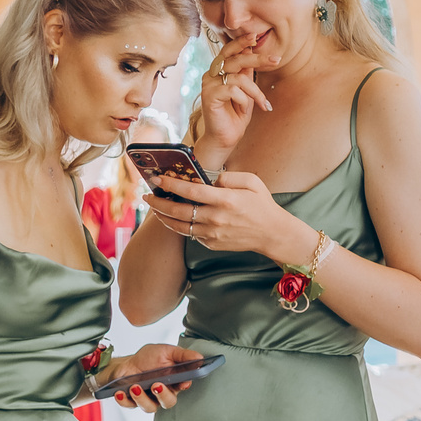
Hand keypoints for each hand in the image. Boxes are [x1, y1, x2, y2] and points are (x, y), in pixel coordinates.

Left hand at [104, 342, 199, 411]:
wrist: (127, 364)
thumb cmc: (148, 359)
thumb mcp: (167, 352)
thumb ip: (183, 355)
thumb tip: (200, 357)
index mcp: (174, 381)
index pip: (182, 386)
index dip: (183, 386)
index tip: (182, 382)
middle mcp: (162, 393)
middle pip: (168, 402)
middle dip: (163, 395)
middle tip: (156, 385)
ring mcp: (148, 399)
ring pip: (150, 407)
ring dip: (142, 398)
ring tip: (135, 387)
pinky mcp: (132, 402)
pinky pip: (130, 405)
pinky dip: (124, 400)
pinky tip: (120, 393)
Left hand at [143, 169, 294, 258]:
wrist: (273, 233)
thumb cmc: (263, 204)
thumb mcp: (252, 182)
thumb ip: (228, 177)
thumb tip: (208, 179)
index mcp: (225, 200)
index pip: (190, 191)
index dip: (171, 185)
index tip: (157, 179)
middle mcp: (216, 218)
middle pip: (178, 211)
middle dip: (158, 203)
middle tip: (147, 196)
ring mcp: (213, 234)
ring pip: (180, 226)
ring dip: (164, 217)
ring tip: (155, 208)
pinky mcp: (212, 244)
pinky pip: (191, 234)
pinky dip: (181, 226)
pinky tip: (175, 219)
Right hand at [191, 28, 274, 155]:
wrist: (225, 139)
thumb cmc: (236, 115)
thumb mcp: (246, 91)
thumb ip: (246, 73)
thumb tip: (251, 52)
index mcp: (219, 71)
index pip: (229, 50)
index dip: (241, 42)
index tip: (256, 36)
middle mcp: (211, 74)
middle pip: (235, 59)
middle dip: (257, 58)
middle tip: (276, 60)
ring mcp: (208, 84)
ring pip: (238, 77)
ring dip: (255, 91)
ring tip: (262, 104)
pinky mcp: (208, 96)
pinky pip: (232, 90)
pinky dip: (244, 99)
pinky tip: (244, 109)